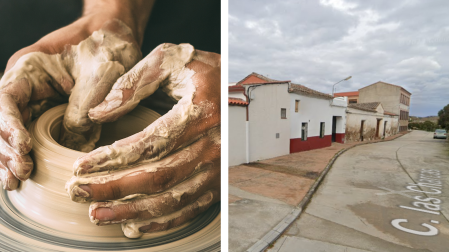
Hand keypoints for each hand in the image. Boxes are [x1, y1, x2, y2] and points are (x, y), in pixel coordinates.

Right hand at [0, 0, 152, 189]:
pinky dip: (24, 156)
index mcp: (29, 68)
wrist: (118, 40)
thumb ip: (83, 106)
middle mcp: (26, 87)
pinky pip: (29, 137)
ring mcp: (36, 102)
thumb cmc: (108, 48)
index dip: (9, 126)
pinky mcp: (48, 116)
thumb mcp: (100, 74)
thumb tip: (71, 139)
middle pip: (1, 121)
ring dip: (9, 158)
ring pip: (10, 133)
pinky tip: (22, 177)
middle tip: (21, 172)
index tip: (24, 148)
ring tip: (14, 182)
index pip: (7, 99)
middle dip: (7, 148)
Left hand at [66, 43, 220, 237]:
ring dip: (133, 212)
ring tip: (97, 215)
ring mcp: (218, 166)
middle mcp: (213, 144)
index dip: (112, 159)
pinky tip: (134, 225)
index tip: (80, 166)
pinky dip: (163, 221)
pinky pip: (191, 208)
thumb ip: (133, 83)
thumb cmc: (199, 69)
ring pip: (173, 199)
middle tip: (78, 193)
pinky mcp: (218, 179)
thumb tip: (97, 114)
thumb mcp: (168, 60)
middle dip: (114, 189)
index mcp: (200, 112)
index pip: (150, 143)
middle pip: (159, 177)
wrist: (232, 84)